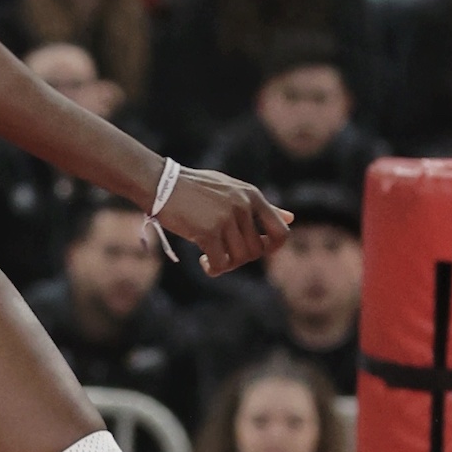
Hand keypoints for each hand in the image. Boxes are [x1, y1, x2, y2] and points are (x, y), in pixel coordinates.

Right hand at [156, 164, 293, 279]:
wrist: (160, 182)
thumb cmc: (194, 187)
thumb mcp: (231, 190)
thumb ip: (260, 206)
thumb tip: (291, 218)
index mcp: (252, 195)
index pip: (281, 231)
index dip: (272, 248)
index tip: (256, 251)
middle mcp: (243, 206)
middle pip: (257, 251)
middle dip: (241, 259)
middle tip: (224, 254)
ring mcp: (226, 218)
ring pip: (239, 258)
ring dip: (226, 264)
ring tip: (211, 258)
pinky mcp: (208, 231)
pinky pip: (220, 263)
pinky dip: (214, 269)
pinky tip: (204, 261)